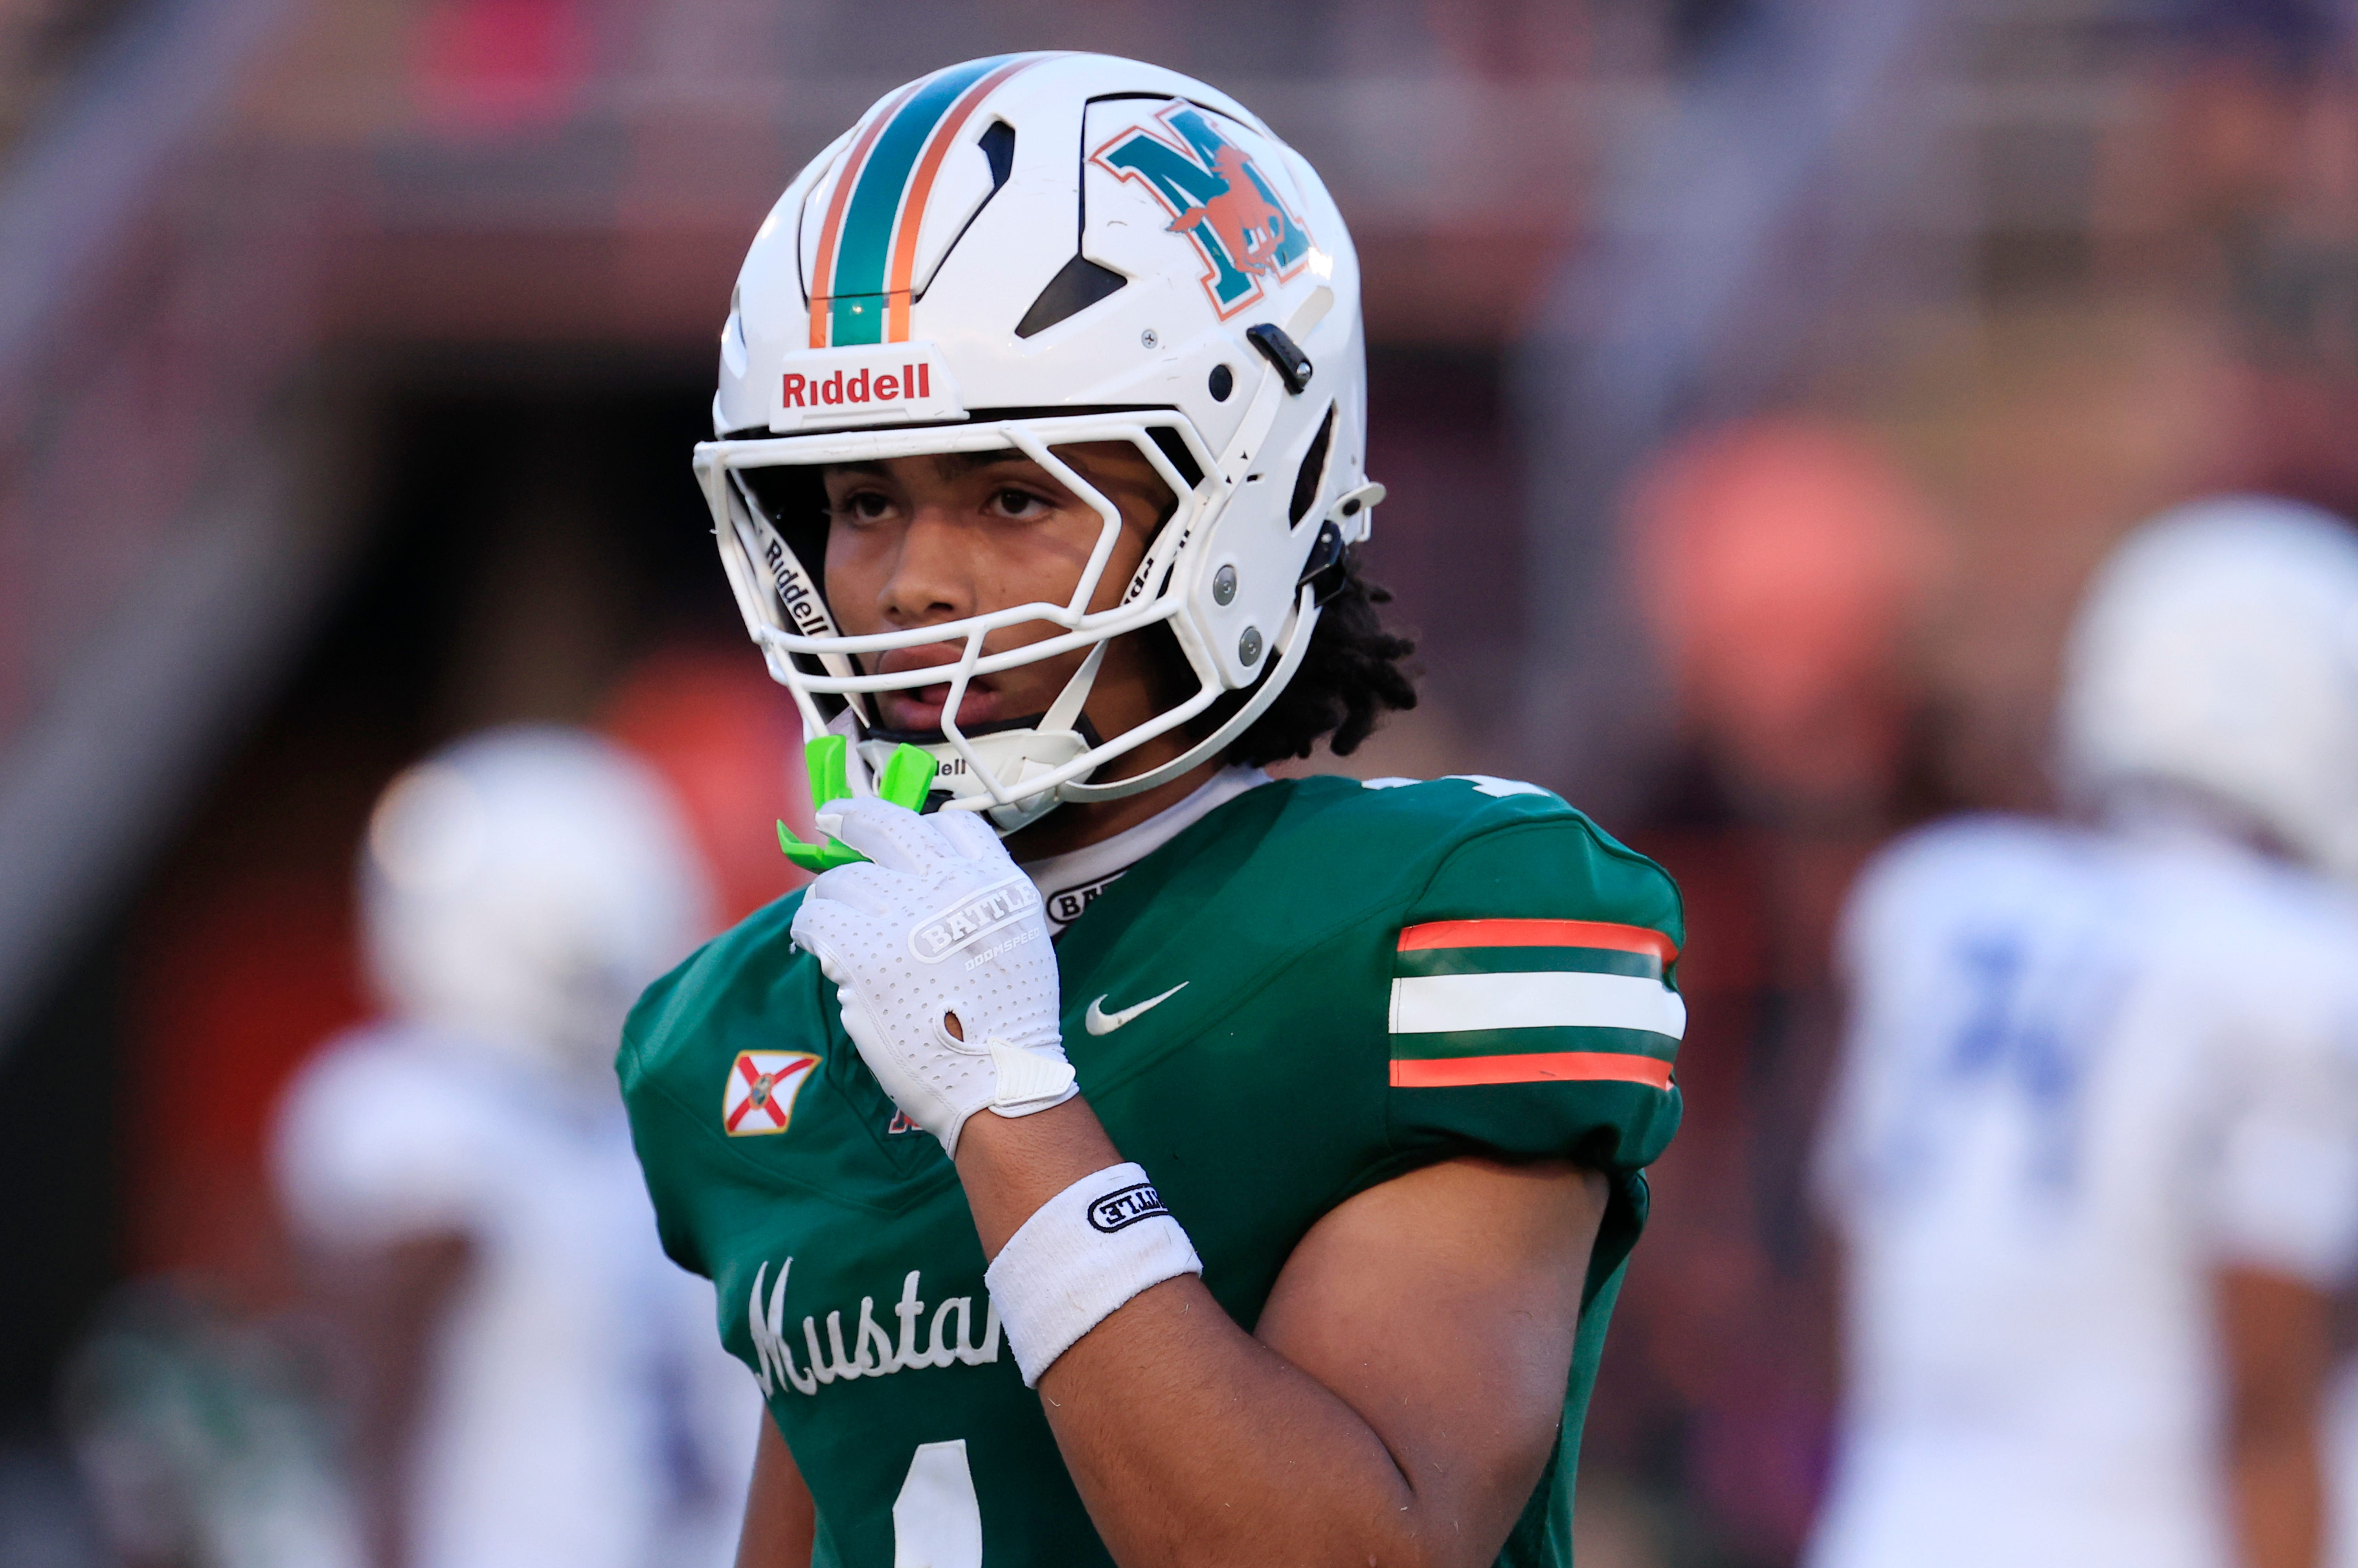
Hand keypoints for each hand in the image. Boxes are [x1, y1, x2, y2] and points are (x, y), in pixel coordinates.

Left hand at [789, 797, 1074, 1153]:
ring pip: (844, 877)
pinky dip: (810, 928)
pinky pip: (817, 917)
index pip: (954, 826)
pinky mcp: (866, 951)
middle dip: (854, 818)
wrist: (1000, 1080)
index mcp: (996, 885)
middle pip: (889, 825)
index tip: (897, 841)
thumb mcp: (1019, 943)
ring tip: (829, 921)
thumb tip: (925, 889)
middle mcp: (952, 887)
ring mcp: (908, 915)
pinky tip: (813, 944)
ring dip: (832, 897)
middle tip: (833, 819)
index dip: (921, 830)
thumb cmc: (1008, 1029)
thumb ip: (980, 906)